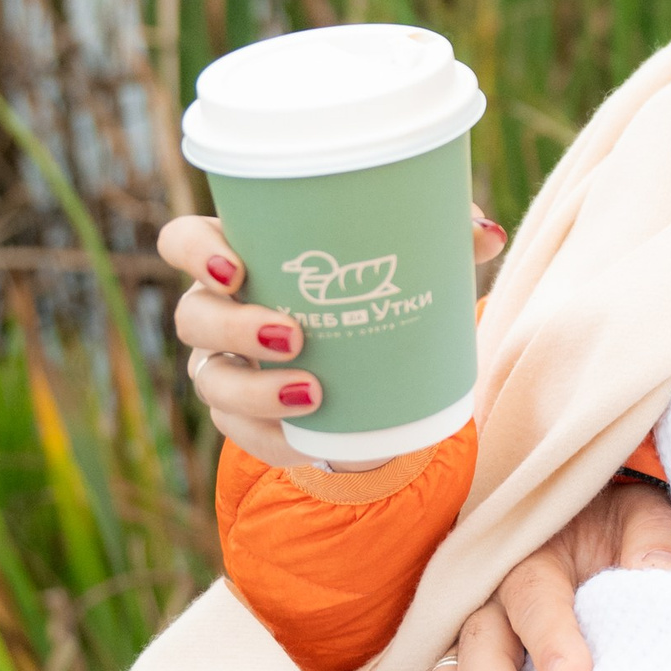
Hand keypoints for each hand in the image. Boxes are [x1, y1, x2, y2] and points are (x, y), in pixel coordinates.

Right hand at [162, 207, 504, 467]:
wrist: (378, 377)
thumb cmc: (376, 294)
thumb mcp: (409, 263)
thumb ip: (443, 239)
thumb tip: (486, 233)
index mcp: (243, 255)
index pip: (183, 241)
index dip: (195, 252)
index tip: (236, 266)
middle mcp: (219, 311)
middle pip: (192, 316)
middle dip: (234, 327)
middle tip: (292, 335)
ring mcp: (225, 367)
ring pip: (211, 380)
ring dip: (255, 389)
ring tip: (312, 391)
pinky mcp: (246, 419)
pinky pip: (244, 434)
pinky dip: (275, 437)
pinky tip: (307, 436)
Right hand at [410, 481, 670, 670]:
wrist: (590, 527)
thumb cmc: (620, 532)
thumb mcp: (643, 520)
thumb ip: (653, 543)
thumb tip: (661, 577)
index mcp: (539, 556)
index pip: (537, 594)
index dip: (551, 637)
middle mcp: (495, 596)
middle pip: (482, 642)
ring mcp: (477, 634)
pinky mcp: (465, 668)